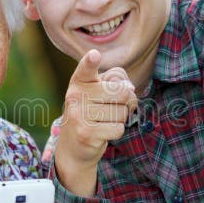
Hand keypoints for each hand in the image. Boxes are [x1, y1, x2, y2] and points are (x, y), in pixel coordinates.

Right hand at [55, 49, 135, 195]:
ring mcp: (79, 115)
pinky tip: (102, 132)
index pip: (86, 69)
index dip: (91, 61)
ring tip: (104, 121)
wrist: (73, 147)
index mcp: (79, 81)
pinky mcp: (86, 133)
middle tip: (112, 108)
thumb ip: (117, 81)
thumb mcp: (100, 92)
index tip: (94, 55)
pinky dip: (115, 132)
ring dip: (120, 119)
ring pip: (122, 112)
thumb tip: (130, 90)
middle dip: (125, 102)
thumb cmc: (91, 113)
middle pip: (121, 92)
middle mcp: (75, 96)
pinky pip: (118, 128)